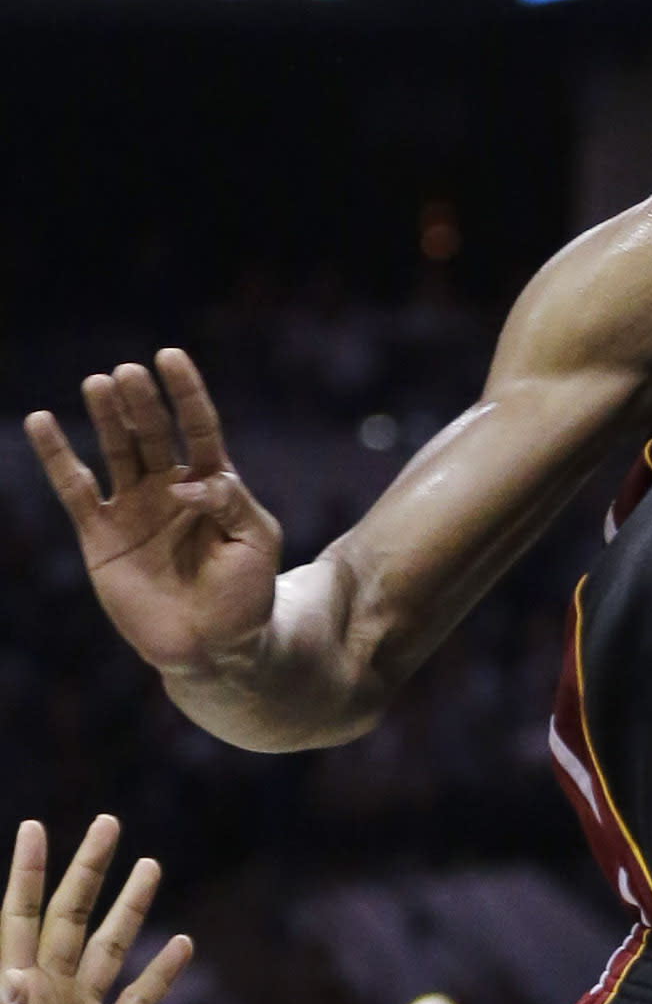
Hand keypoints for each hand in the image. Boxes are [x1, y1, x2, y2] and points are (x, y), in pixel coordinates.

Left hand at [0, 817, 194, 1003]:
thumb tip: (14, 973)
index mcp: (9, 996)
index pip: (18, 921)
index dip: (28, 877)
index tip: (37, 828)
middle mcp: (44, 998)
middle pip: (70, 921)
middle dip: (86, 872)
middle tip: (106, 823)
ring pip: (110, 950)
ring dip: (130, 908)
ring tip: (150, 865)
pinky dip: (162, 973)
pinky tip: (182, 944)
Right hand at [25, 349, 285, 674]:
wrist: (214, 646)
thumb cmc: (246, 593)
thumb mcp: (257, 541)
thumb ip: (230, 502)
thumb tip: (187, 481)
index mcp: (214, 483)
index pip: (198, 427)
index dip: (186, 393)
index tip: (170, 356)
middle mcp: (169, 488)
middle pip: (153, 433)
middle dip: (142, 402)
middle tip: (127, 373)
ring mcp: (133, 509)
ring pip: (116, 451)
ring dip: (106, 418)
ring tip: (98, 383)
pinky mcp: (99, 536)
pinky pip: (74, 489)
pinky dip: (57, 457)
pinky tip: (42, 422)